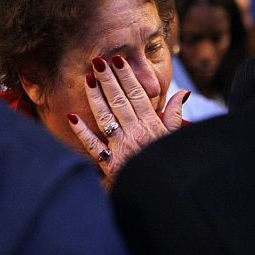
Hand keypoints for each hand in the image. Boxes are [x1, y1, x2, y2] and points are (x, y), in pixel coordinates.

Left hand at [67, 55, 188, 189]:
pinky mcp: (109, 163)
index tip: (118, 60)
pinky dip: (82, 132)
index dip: (127, 77)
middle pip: (120, 102)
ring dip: (96, 98)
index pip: (138, 96)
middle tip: (98, 61)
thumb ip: (175, 115)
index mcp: (151, 126)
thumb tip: (183, 94)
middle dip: (108, 80)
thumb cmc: (168, 163)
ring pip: (106, 117)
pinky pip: (93, 145)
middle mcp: (136, 133)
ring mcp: (121, 147)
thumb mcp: (174, 137)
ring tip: (87, 79)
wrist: (160, 193)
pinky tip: (72, 117)